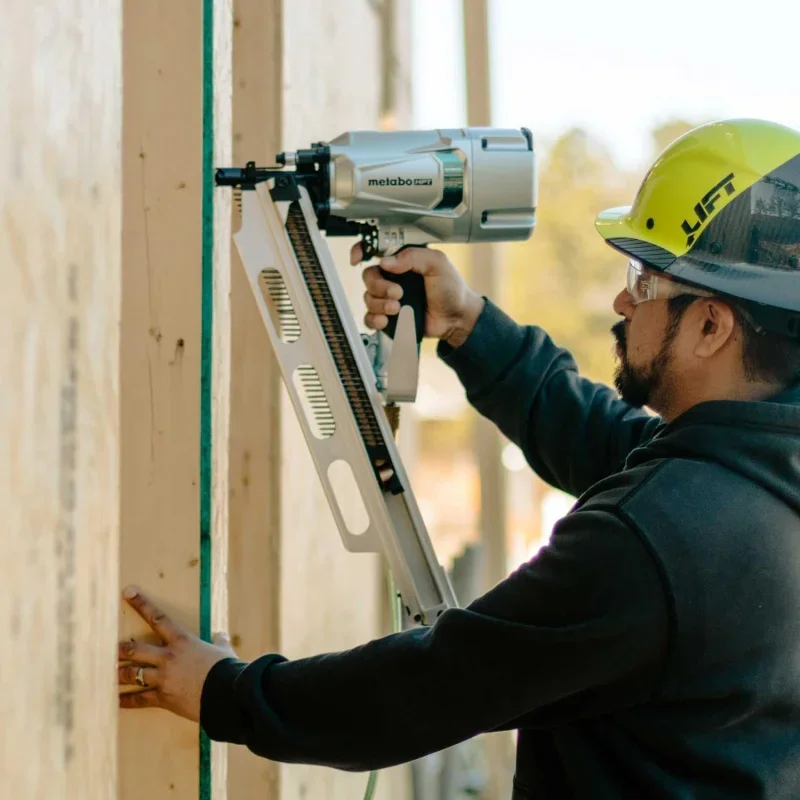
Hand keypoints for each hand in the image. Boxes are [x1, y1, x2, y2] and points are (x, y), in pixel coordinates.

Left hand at [118, 586, 237, 721]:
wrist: (226, 692)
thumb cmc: (227, 668)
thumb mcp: (223, 651)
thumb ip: (219, 642)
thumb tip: (221, 635)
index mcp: (182, 641)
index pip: (158, 618)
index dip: (141, 604)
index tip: (128, 592)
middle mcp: (168, 657)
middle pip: (135, 649)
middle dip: (120, 649)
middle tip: (109, 648)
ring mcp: (163, 678)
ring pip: (133, 674)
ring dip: (119, 674)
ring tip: (108, 673)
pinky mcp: (163, 698)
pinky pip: (140, 699)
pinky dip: (127, 701)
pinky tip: (117, 701)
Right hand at [351, 243, 483, 347]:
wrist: (456, 318)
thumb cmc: (451, 289)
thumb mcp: (437, 263)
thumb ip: (413, 256)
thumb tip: (387, 262)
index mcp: (403, 261)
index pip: (376, 251)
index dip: (361, 251)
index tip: (357, 258)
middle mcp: (393, 278)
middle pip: (369, 277)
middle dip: (379, 287)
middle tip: (398, 294)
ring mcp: (389, 298)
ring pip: (368, 298)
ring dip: (380, 305)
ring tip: (398, 309)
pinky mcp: (389, 317)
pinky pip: (369, 318)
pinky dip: (374, 319)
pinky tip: (386, 320)